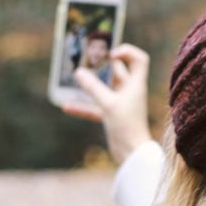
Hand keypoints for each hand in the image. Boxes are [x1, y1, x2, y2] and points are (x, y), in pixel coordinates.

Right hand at [62, 43, 152, 162]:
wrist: (132, 154)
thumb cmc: (127, 126)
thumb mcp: (108, 103)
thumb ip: (93, 87)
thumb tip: (78, 72)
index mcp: (135, 84)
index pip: (138, 59)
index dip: (126, 52)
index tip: (110, 54)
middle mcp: (129, 91)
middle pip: (117, 71)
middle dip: (101, 64)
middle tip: (85, 59)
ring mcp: (120, 104)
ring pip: (104, 88)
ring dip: (90, 84)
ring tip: (74, 77)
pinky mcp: (112, 116)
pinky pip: (95, 107)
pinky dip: (83, 106)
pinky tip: (66, 106)